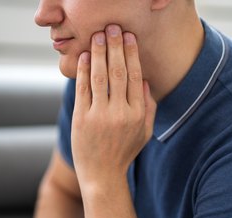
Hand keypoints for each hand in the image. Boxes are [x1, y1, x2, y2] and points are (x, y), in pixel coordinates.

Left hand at [71, 24, 156, 191]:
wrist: (102, 175)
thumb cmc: (124, 153)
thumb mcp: (145, 133)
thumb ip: (149, 107)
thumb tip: (146, 80)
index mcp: (137, 114)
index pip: (136, 77)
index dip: (132, 55)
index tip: (129, 38)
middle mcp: (120, 113)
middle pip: (118, 72)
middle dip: (115, 47)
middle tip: (112, 28)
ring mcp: (100, 116)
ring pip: (100, 77)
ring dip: (98, 54)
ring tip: (97, 36)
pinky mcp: (82, 119)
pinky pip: (83, 90)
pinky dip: (83, 71)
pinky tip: (83, 57)